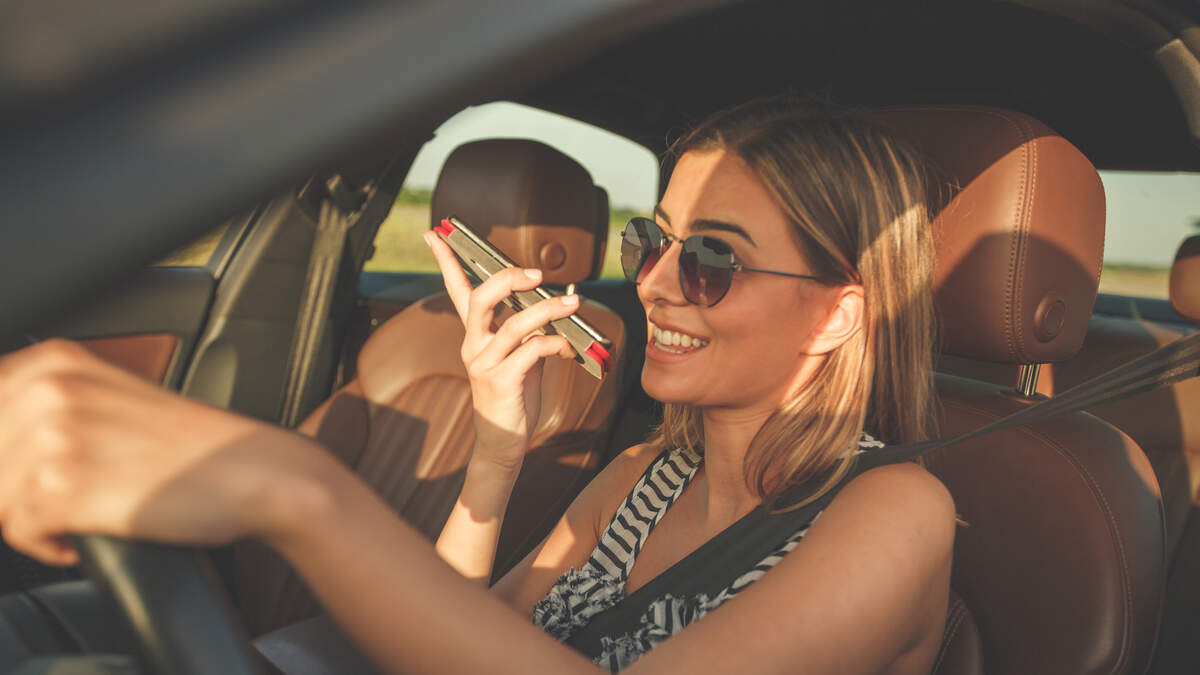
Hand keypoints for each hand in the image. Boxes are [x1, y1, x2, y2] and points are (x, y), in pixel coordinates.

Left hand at [0, 340, 335, 564]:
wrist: (256, 471)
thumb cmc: (197, 447)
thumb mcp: (111, 400)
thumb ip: (48, 407)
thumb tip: (3, 442)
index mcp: (57, 362)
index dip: (5, 455)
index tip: (25, 474)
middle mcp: (49, 389)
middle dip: (12, 490)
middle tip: (61, 500)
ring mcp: (56, 435)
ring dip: (29, 519)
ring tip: (76, 516)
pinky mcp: (66, 486)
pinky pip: (18, 532)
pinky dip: (46, 545)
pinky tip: (84, 533)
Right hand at [425, 231, 579, 473]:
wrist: (502, 443)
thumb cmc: (514, 397)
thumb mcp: (521, 357)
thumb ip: (529, 331)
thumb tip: (554, 305)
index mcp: (475, 335)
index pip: (456, 290)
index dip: (445, 261)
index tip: (435, 234)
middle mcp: (473, 346)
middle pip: (480, 299)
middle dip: (507, 279)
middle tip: (537, 274)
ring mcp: (484, 364)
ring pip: (513, 326)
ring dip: (547, 311)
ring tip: (573, 304)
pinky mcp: (500, 382)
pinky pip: (530, 353)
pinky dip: (554, 344)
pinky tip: (568, 349)